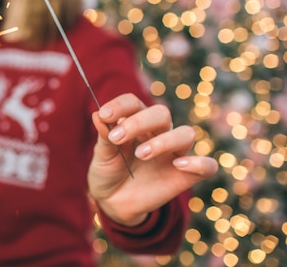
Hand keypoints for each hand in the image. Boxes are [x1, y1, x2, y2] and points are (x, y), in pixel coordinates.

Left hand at [88, 93, 217, 226]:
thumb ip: (104, 136)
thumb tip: (97, 115)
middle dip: (139, 122)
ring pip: (185, 134)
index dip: (120, 106)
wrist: (113, 202)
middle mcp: (158, 132)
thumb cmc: (108, 172)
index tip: (104, 116)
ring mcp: (174, 153)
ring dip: (164, 141)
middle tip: (118, 138)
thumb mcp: (102, 156)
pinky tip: (178, 165)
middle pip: (161, 113)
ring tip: (141, 154)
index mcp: (135, 122)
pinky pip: (207, 166)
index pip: (134, 103)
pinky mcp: (186, 175)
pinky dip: (198, 163)